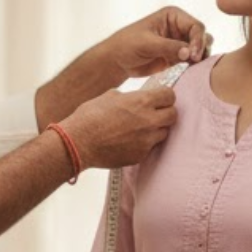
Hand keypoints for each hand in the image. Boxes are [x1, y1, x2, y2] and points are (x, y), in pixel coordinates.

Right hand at [60, 85, 175, 169]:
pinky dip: (143, 143)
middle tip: (154, 114)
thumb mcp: (109, 96)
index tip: (158, 99)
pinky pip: (150, 147)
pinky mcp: (140, 155)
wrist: (78, 142)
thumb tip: (136, 98)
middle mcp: (148, 121)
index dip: (164, 97)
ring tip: (139, 129)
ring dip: (156, 130)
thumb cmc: (90, 116)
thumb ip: (129, 97)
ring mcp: (146, 140)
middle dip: (165, 113)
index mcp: (141, 102)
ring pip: (164, 133)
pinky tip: (129, 141)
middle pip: (173, 115)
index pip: (169, 95)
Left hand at [104, 7, 212, 77]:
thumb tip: (190, 53)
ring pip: (199, 49)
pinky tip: (190, 71)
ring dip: (199, 57)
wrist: (116, 61)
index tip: (193, 55)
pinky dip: (194, 65)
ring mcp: (179, 42)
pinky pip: (192, 60)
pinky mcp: (177, 56)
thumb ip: (169, 47)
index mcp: (173, 15)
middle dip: (201, 48)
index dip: (198, 40)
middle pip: (201, 36)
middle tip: (195, 61)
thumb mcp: (147, 43)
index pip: (195, 26)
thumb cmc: (127, 45)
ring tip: (193, 67)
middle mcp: (179, 27)